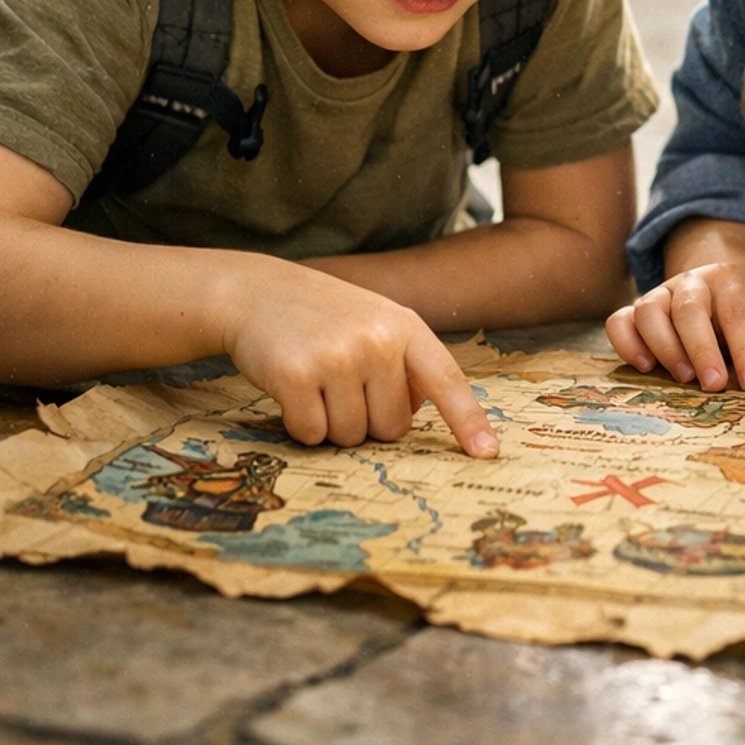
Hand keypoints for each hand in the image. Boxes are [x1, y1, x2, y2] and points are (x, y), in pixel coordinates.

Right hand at [226, 273, 497, 452]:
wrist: (258, 291)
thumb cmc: (324, 317)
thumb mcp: (377, 323)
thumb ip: (406, 365)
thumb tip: (414, 419)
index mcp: (405, 327)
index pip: (446, 381)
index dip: (468, 421)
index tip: (487, 453)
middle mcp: (377, 340)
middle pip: (391, 428)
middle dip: (366, 419)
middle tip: (341, 382)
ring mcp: (336, 357)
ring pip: (351, 437)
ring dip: (331, 423)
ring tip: (317, 380)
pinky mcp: (295, 376)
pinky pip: (312, 435)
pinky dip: (300, 424)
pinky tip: (292, 388)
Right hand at [607, 262, 744, 392]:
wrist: (725, 285)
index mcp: (730, 280)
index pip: (735, 312)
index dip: (744, 348)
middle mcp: (691, 283)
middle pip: (689, 308)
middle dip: (701, 349)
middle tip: (714, 384)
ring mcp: (661, 295)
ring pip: (649, 311)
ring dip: (664, 347)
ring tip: (684, 378)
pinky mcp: (637, 312)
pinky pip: (619, 321)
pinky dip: (626, 344)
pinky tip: (645, 367)